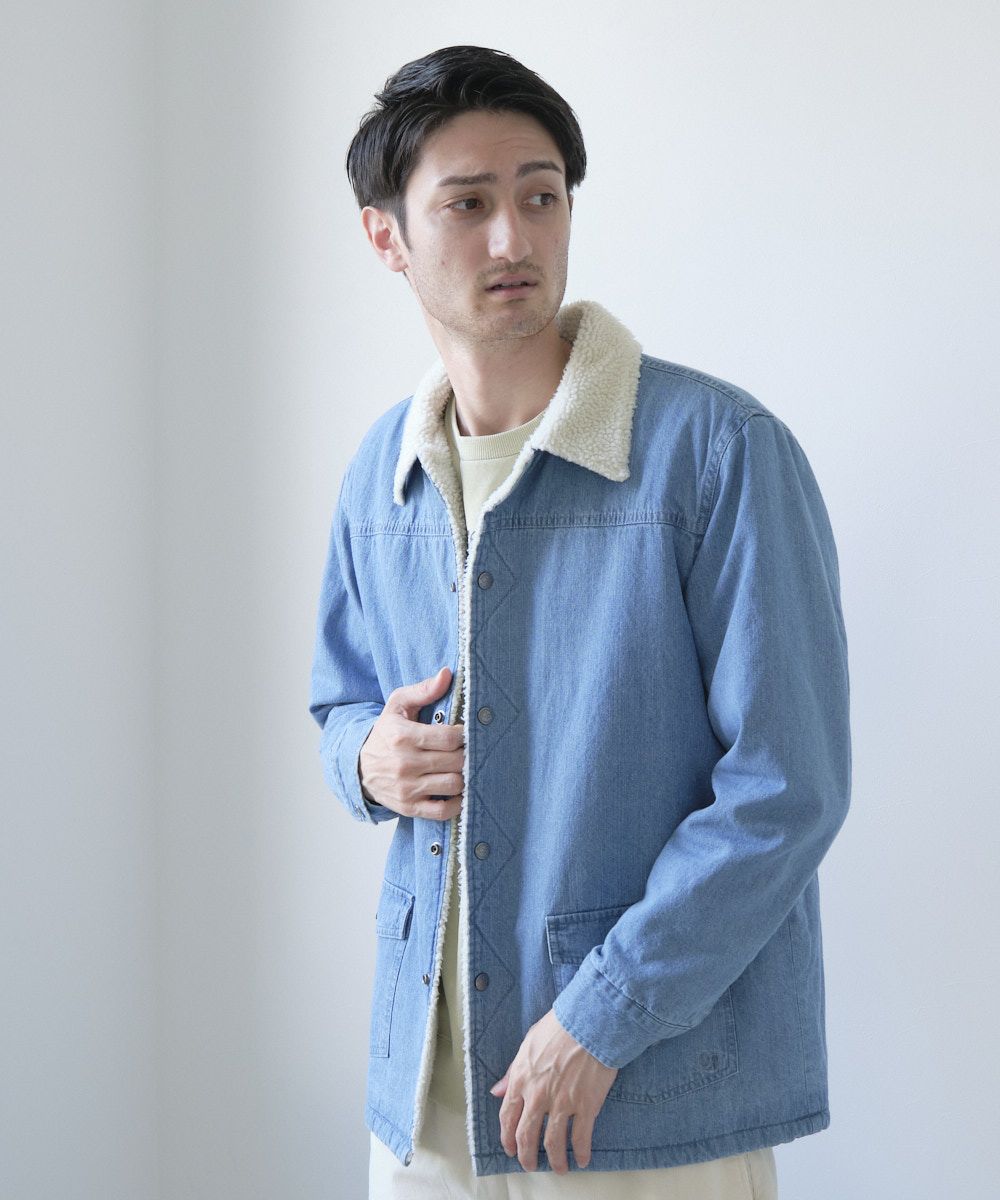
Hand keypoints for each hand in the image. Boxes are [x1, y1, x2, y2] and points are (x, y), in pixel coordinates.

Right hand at [358, 667, 464, 818]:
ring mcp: (407, 788)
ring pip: (453, 784)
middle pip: (456, 761)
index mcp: (403, 736)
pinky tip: (456, 791)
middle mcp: (404, 763)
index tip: (465, 732)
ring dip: (464, 776)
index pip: (449, 737)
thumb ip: (423, 690)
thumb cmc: (385, 733)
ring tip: (462, 767)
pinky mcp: (409, 807)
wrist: (359, 766)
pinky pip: (443, 811)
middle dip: (467, 754)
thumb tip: (447, 674)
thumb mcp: (398, 706)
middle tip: (468, 750)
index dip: (464, 734)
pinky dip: (456, 803)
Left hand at [489, 1008, 617, 1172]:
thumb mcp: (527, 1043)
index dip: (507, 1137)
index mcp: (521, 1080)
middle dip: (526, 1156)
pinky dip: (580, 1153)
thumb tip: (497, 1091)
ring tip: (559, 1168)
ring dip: (554, 1161)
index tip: (510, 1148)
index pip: (507, 1117)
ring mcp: (562, 1103)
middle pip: (526, 1136)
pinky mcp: (586, 1106)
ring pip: (553, 1143)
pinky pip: (581, 1137)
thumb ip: (512, 1071)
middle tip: (530, 1165)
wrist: (589, 1022)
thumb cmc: (559, 1027)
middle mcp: (538, 1096)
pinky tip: (582, 1160)